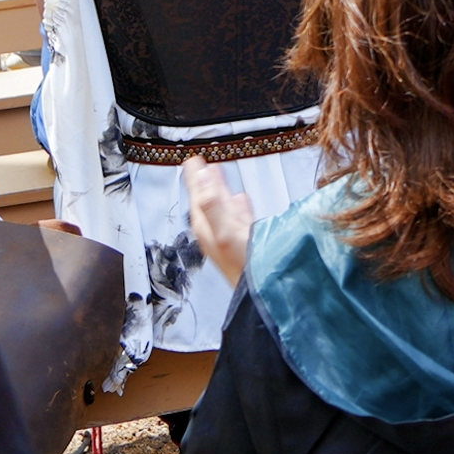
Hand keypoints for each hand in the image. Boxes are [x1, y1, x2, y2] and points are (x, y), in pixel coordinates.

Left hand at [183, 156, 253, 287]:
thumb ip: (213, 203)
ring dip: (219, 190)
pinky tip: (241, 200)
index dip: (194, 177)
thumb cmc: (242, 266)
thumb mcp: (224, 230)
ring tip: (218, 175)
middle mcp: (215, 231)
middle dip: (204, 181)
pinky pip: (237, 216)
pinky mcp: (245, 240)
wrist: (261, 292)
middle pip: (206, 200)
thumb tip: (201, 176)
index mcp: (206, 226)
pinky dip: (236, 204)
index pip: (196, 195)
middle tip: (200, 164)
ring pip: (221, 207)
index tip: (192, 160)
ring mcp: (230, 236)